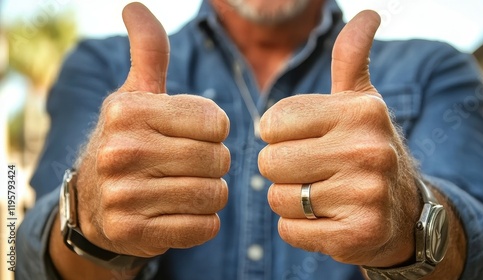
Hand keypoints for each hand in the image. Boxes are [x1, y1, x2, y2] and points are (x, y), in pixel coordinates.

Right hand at [75, 3, 229, 256]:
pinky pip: (202, 228)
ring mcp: (123, 195)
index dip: (215, 131)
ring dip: (211, 193)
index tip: (194, 135)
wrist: (95, 202)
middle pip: (218, 159)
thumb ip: (148, 52)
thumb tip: (134, 6)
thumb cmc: (131, 140)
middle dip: (215, 163)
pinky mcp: (132, 232)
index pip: (217, 121)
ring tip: (188, 187)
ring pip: (213, 195)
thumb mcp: (136, 94)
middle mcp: (119, 150)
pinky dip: (202, 222)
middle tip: (193, 165)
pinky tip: (181, 212)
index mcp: (128, 110)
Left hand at [258, 11, 420, 266]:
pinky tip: (327, 220)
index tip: (303, 141)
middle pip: (270, 162)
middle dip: (281, 170)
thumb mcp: (361, 103)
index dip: (278, 136)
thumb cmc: (365, 150)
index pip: (272, 123)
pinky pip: (290, 230)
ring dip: (290, 201)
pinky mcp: (357, 234)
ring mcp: (365, 195)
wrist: (404, 212)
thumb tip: (369, 14)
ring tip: (321, 196)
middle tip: (312, 172)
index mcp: (360, 111)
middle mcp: (368, 150)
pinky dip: (299, 229)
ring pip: (278, 199)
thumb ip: (352, 59)